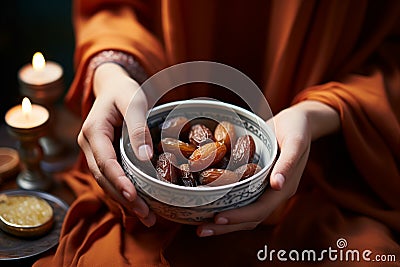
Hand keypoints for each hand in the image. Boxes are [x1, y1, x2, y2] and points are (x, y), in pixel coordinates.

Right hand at [77, 63, 155, 226]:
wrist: (112, 87)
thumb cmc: (124, 91)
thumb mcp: (134, 102)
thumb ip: (138, 127)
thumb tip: (146, 157)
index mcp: (93, 130)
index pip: (105, 161)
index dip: (119, 181)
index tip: (133, 197)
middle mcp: (88, 144)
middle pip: (104, 177)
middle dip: (124, 198)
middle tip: (146, 215)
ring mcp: (93, 151)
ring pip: (105, 181)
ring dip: (124, 200)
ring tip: (146, 216)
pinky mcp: (101, 156)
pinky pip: (110, 177)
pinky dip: (123, 191)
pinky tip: (138, 204)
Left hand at [196, 101, 339, 236]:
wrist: (298, 122)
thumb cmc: (296, 128)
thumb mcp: (295, 140)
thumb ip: (288, 162)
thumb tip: (278, 185)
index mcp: (284, 187)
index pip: (260, 209)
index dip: (240, 216)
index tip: (218, 218)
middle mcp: (274, 193)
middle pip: (249, 218)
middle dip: (225, 227)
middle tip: (200, 230)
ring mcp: (265, 190)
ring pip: (245, 213)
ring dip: (224, 223)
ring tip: (200, 225)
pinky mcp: (257, 183)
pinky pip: (241, 199)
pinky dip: (226, 206)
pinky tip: (209, 205)